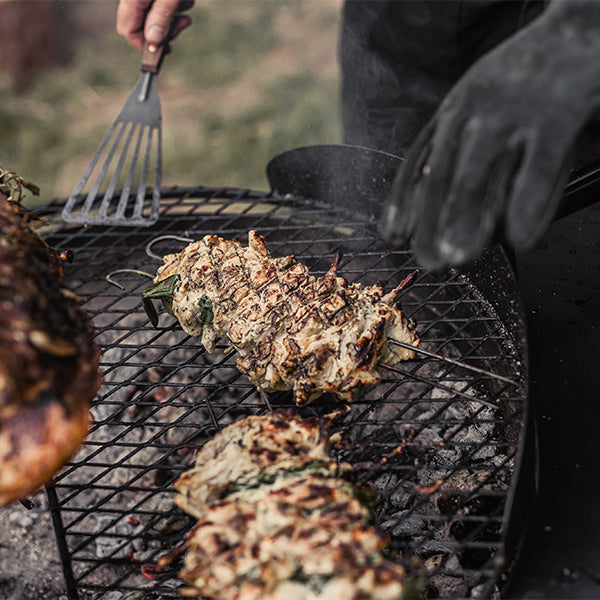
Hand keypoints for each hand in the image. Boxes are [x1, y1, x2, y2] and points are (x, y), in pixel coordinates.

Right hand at [116, 0, 193, 51]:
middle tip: (182, 24)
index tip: (164, 51)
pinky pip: (161, 5)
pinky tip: (182, 0)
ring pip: (154, 15)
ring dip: (173, 15)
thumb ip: (161, 17)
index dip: (145, 45)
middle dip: (165, 29)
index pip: (127, 30)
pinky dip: (174, 5)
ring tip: (185, 4)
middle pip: (141, 25)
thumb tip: (153, 42)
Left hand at [380, 0, 599, 269]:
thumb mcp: (481, 104)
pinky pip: (538, 168)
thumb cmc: (528, 77)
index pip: (419, 160)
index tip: (391, 234)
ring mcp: (513, 110)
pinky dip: (527, 205)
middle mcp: (474, 108)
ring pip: (480, 173)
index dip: (403, 200)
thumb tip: (441, 202)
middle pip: (442, 174)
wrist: (582, 23)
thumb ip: (460, 145)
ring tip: (458, 256)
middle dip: (430, 220)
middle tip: (426, 261)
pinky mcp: (558, 113)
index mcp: (454, 108)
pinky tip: (519, 237)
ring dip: (464, 218)